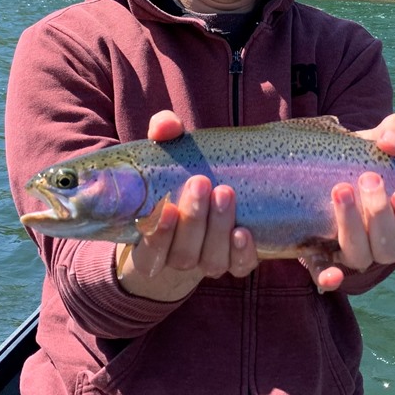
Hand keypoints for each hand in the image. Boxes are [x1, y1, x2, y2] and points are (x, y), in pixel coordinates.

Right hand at [114, 111, 257, 301]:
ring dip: (218, 229)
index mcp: (152, 239)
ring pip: (211, 260)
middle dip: (194, 220)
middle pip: (184, 253)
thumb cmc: (178, 178)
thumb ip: (163, 135)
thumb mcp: (167, 154)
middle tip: (202, 183)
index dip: (158, 233)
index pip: (150, 248)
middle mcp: (178, 257)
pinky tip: (244, 232)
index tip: (166, 207)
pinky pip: (239, 267)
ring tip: (226, 194)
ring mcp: (207, 262)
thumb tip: (165, 126)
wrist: (202, 205)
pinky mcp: (234, 261)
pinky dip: (242, 253)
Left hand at [305, 113, 394, 291]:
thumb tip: (390, 144)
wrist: (327, 159)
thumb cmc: (367, 154)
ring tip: (342, 189)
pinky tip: (328, 273)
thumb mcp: (384, 137)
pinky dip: (329, 276)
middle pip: (388, 250)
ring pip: (359, 257)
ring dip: (352, 226)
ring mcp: (351, 251)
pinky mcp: (321, 253)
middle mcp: (380, 246)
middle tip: (369, 179)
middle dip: (380, 216)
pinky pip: (325, 274)